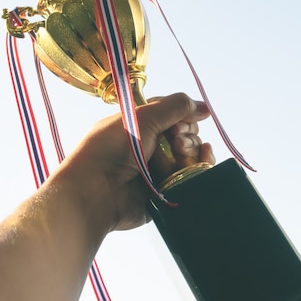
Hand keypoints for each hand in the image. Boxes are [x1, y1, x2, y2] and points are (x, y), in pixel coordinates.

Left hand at [57, 93, 214, 238]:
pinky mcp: (166, 190)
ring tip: (181, 154)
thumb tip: (204, 107)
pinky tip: (204, 160)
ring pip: (192, 154)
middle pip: (185, 133)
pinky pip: (191, 176)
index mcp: (139, 125)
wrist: (95, 193)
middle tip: (176, 142)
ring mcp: (158, 169)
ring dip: (195, 150)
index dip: (183, 114)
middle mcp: (149, 145)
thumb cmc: (110, 150)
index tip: (178, 123)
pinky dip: (201, 167)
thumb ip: (175, 107)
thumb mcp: (142, 117)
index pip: (173, 113)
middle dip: (188, 134)